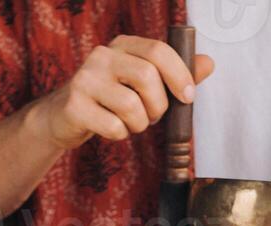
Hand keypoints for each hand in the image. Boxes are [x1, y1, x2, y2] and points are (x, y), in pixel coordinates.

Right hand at [33, 35, 214, 149]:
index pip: (158, 50)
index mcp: (122, 46)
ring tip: (131, 124)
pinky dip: (120, 135)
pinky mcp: (74, 105)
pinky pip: (113, 126)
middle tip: (153, 117)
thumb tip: (208, 63)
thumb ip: (173, 74)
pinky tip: (112, 129)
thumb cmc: (109, 100)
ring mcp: (85, 80)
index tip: (188, 97)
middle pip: (146, 77)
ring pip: (131, 106)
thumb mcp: (141, 83)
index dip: (179, 74)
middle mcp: (101, 56)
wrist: (62, 117)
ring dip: (139, 124)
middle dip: (158, 105)